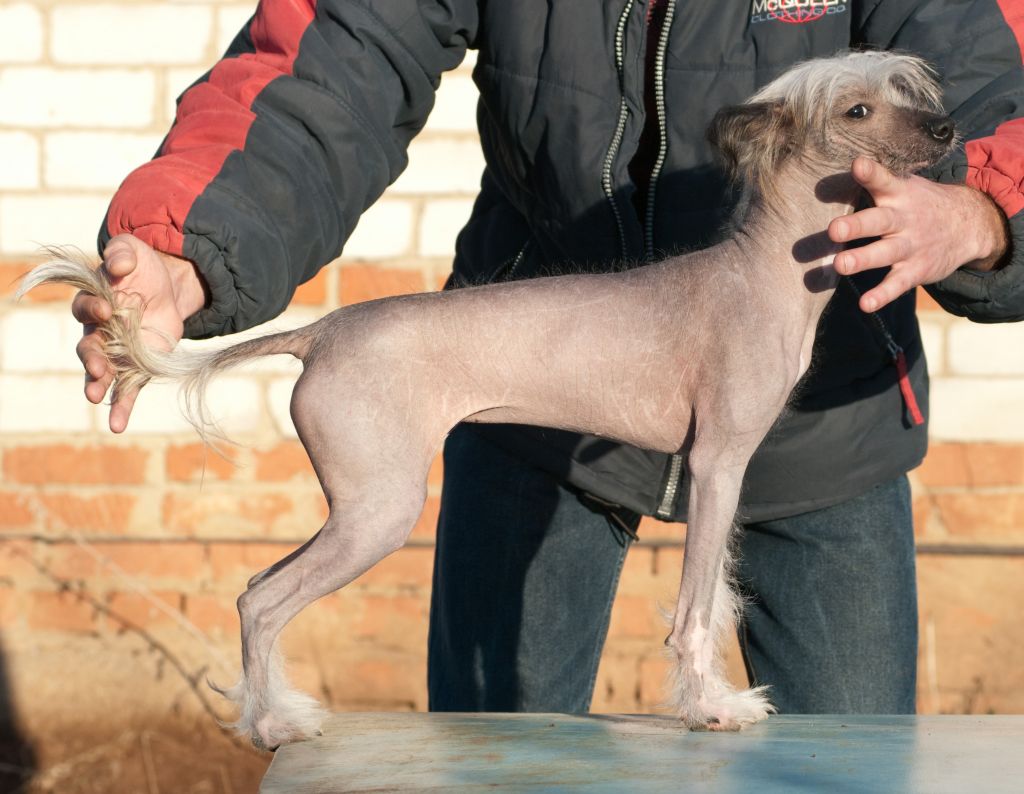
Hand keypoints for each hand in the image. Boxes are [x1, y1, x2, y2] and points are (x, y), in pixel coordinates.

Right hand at [73, 234, 206, 432]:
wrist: (166, 287)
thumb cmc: (141, 267)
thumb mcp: (132, 252)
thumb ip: (122, 254)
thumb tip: (118, 266)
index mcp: (93, 302)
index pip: (84, 309)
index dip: (93, 311)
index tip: (107, 312)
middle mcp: (98, 331)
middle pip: (87, 347)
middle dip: (90, 358)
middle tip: (96, 367)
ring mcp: (116, 351)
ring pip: (102, 371)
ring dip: (98, 384)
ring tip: (94, 397)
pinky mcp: (136, 366)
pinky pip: (126, 389)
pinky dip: (121, 406)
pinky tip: (118, 425)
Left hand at [828, 157, 1008, 311]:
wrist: (968, 224)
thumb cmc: (919, 204)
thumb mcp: (903, 186)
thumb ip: (874, 182)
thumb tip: (832, 173)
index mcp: (898, 194)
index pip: (883, 180)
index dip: (870, 173)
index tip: (858, 165)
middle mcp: (903, 219)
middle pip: (878, 221)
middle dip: (856, 225)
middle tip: (834, 229)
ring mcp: (910, 246)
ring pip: (884, 253)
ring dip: (862, 259)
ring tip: (839, 265)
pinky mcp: (915, 270)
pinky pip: (897, 284)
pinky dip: (882, 295)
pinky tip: (865, 304)